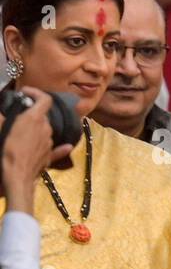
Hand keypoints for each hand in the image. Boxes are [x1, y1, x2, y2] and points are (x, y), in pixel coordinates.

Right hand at [1, 88, 73, 213]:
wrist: (18, 176)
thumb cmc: (8, 150)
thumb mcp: (3, 129)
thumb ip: (4, 118)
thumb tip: (3, 113)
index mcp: (35, 119)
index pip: (45, 99)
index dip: (36, 92)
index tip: (25, 93)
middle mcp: (46, 129)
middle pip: (43, 115)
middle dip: (32, 112)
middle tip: (19, 114)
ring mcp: (50, 142)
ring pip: (46, 130)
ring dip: (36, 127)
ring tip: (22, 131)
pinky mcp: (50, 155)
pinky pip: (56, 147)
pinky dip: (59, 144)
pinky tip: (66, 145)